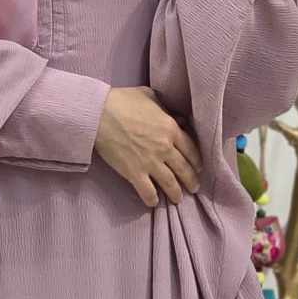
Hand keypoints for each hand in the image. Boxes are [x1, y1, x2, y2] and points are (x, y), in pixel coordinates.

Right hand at [93, 85, 203, 208]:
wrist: (99, 113)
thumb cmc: (122, 100)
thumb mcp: (149, 96)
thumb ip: (165, 107)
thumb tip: (175, 116)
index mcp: (171, 128)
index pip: (191, 149)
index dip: (196, 161)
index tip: (198, 167)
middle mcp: (165, 148)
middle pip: (184, 169)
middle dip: (191, 180)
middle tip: (194, 187)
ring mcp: (150, 162)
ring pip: (170, 183)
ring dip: (176, 193)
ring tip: (178, 199)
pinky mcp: (134, 172)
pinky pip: (147, 191)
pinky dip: (152, 199)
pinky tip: (153, 202)